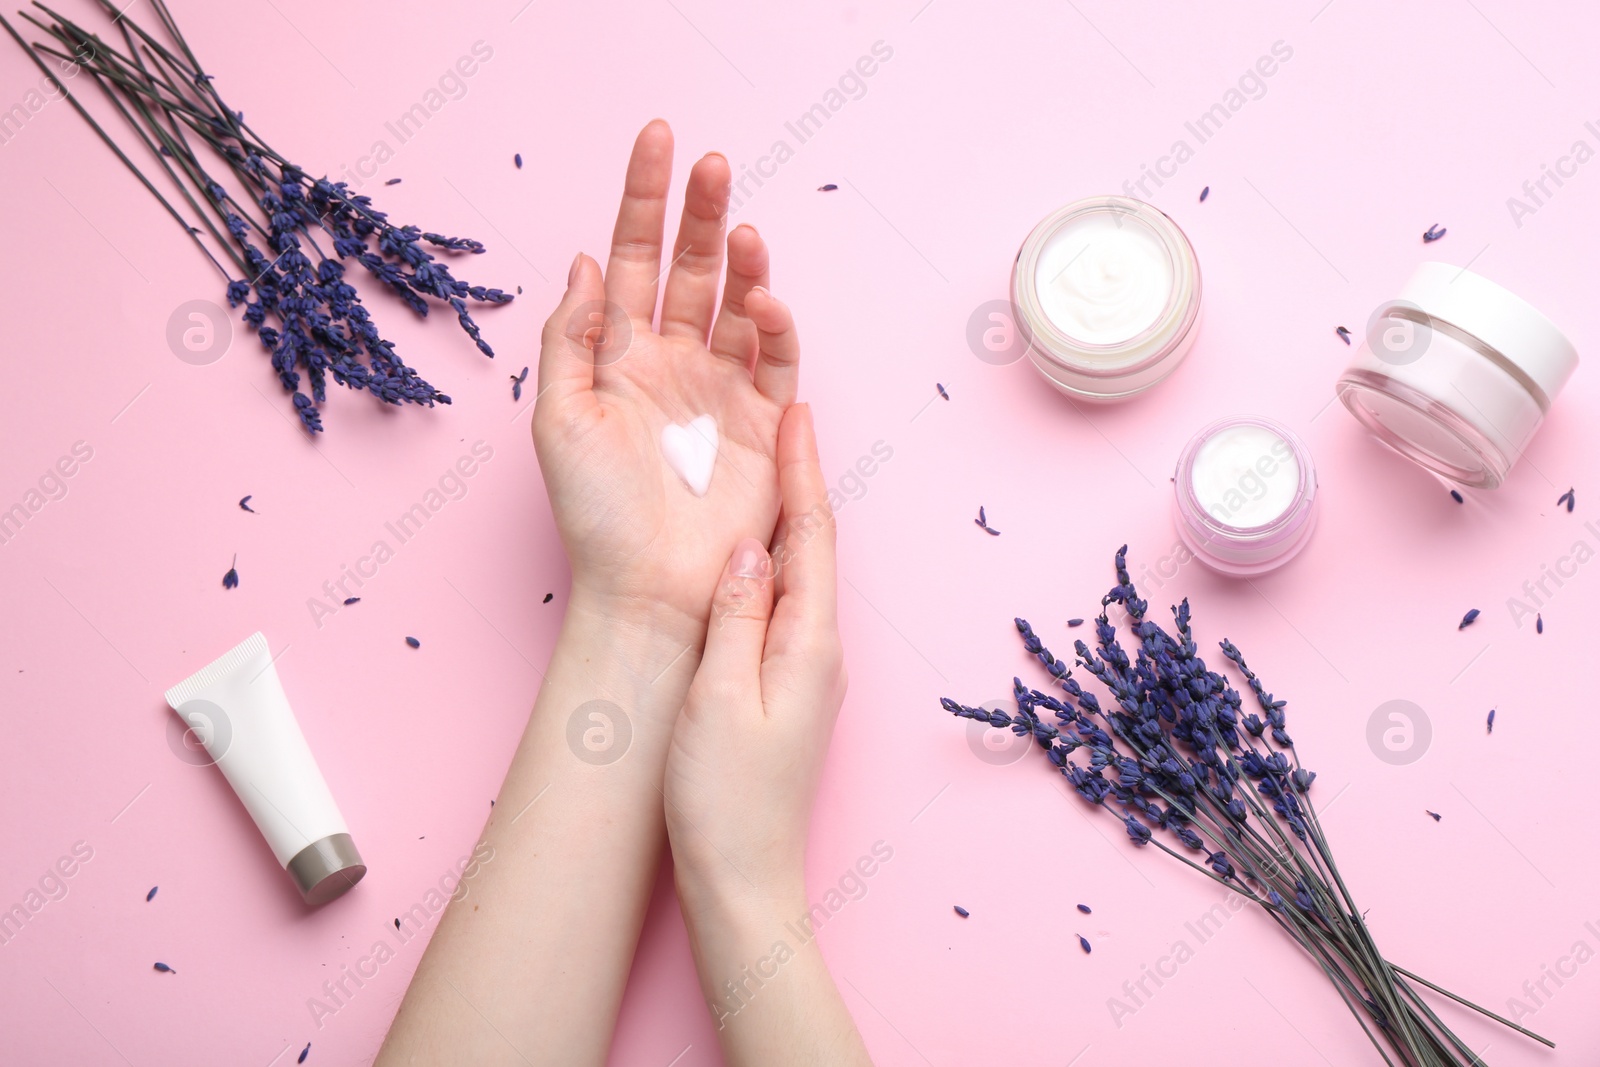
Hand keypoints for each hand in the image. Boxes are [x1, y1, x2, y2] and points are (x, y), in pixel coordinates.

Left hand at [533, 119, 801, 644]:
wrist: (649, 589)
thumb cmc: (594, 514)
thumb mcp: (558, 418)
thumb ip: (571, 336)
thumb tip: (585, 261)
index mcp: (617, 356)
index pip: (633, 258)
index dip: (644, 199)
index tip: (658, 139)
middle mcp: (672, 362)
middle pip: (691, 268)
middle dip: (701, 213)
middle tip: (713, 163)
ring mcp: (720, 390)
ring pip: (738, 304)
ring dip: (743, 264)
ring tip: (742, 232)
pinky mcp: (763, 423)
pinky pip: (774, 360)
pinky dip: (774, 327)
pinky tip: (764, 300)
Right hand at [663, 403, 845, 913]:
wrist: (743, 882)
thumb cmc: (724, 800)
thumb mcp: (720, 697)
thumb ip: (736, 616)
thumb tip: (751, 546)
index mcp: (809, 643)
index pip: (812, 536)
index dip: (803, 471)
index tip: (797, 412)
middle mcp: (820, 651)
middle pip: (813, 547)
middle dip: (799, 481)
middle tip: (782, 417)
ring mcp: (807, 673)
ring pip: (798, 575)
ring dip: (785, 518)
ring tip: (766, 466)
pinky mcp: (786, 692)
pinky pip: (782, 608)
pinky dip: (770, 565)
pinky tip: (749, 556)